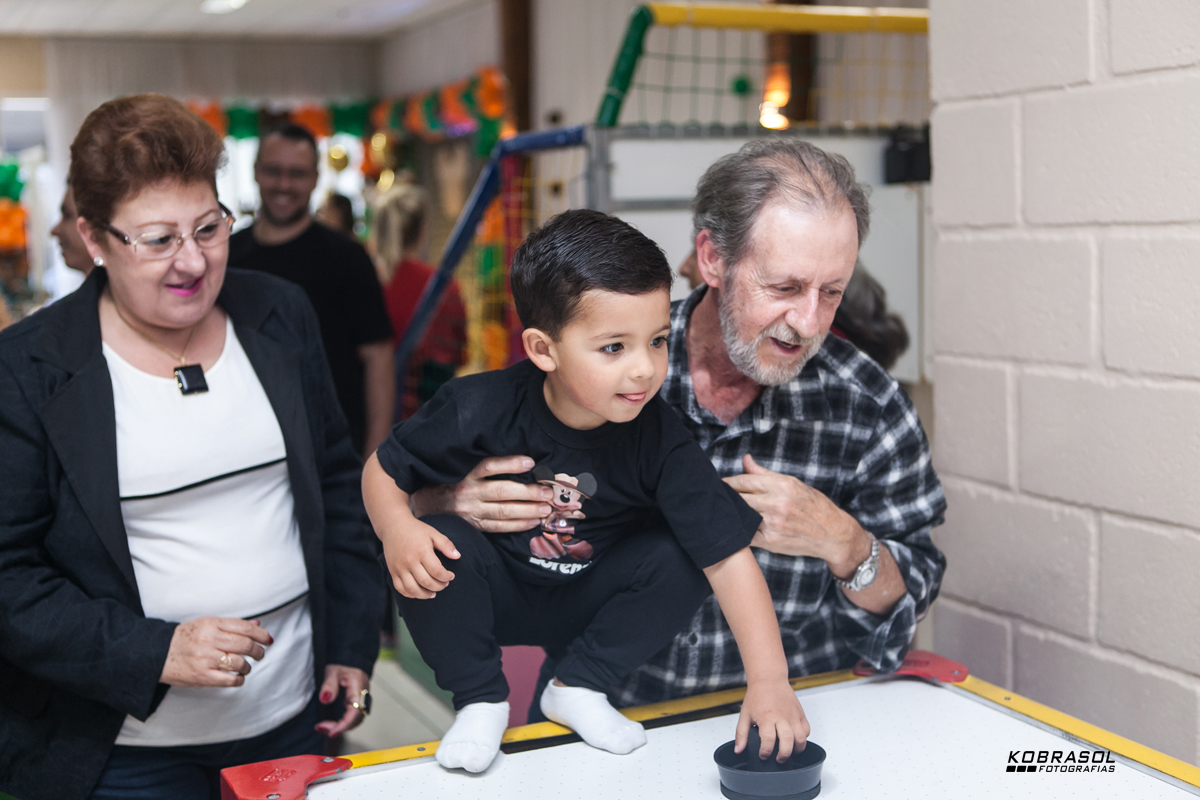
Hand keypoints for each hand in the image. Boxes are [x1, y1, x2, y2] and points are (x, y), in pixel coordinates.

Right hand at [160, 617, 272, 687]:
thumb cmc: (185, 638)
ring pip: (239, 663)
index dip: (261, 635)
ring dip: (248, 667)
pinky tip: (238, 677)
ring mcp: (206, 659)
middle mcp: (209, 640)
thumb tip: (257, 626)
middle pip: (245, 645)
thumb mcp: (207, 625)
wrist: (157, 654)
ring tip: (246, 667)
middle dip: (258, 651)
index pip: (244, 627)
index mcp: (212, 624)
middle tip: (260, 654)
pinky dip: (239, 680)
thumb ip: (232, 625)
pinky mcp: (202, 676)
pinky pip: (229, 680)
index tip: (268, 640)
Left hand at [315, 665, 369, 736]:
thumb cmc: (339, 666)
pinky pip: (350, 718)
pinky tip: (327, 725)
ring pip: (354, 721)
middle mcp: (363, 697)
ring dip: (339, 727)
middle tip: (320, 727)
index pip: (356, 711)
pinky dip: (340, 724)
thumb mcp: (332, 672)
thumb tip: (325, 699)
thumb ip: (329, 684)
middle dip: (339, 727)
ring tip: (321, 727)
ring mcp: (360, 702)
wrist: (346, 662)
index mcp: (359, 687)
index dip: (345, 724)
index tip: (332, 732)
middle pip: (356, 719)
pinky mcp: (355, 705)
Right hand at [380, 516, 460, 598]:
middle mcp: (409, 561)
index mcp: (422, 551)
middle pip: (426, 582)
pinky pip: (400, 588)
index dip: (446, 577)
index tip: (451, 576)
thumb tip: (457, 556)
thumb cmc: (416, 530)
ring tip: (433, 593)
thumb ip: (446, 545)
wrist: (394, 526)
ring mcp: (399, 568)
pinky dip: (410, 594)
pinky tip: (419, 592)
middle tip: (444, 584)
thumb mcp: (433, 533)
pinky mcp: (392, 571)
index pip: (436, 571)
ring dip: (425, 595)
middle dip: (439, 586)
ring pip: (412, 589)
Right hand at [411, 455, 552, 532]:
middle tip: (548, 492)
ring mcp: (472, 511)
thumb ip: (488, 470)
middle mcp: (470, 492)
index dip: (510, 464)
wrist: (431, 506)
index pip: (490, 466)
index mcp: (468, 475)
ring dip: (527, 510)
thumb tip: (525, 464)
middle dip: (528, 492)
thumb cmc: (456, 485)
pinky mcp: (476, 526)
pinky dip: (518, 525)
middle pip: (502, 491)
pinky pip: (500, 527)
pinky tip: (533, 522)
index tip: (530, 462)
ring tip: (545, 508)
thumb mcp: (465, 471)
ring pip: (503, 511)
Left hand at [724, 454, 863, 572]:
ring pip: (741, 516)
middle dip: (728, 497)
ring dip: (732, 513)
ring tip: (725, 510)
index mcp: (782, 486)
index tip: (720, 483)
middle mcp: (777, 504)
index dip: (729, 482)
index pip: (745, 481)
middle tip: (718, 497)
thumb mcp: (793, 484)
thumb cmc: (813, 506)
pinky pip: (746, 534)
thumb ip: (765, 474)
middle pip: (739, 498)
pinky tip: (736, 526)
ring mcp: (773, 524)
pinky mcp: (770, 541)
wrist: (832, 534)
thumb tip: (746, 459)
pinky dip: (740, 529)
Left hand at [734, 679, 809, 761]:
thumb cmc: (757, 696)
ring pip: (801, 738)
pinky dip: (803, 739)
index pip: (768, 740)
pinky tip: (795, 740)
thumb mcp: (745, 715)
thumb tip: (738, 750)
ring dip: (796, 749)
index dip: (766, 752)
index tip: (763, 755)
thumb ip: (741, 734)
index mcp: (766, 717)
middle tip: (778, 759)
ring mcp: (793, 715)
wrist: (769, 679)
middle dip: (784, 755)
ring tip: (789, 752)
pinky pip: (807, 730)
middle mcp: (782, 716)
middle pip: (788, 741)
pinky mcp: (800, 713)